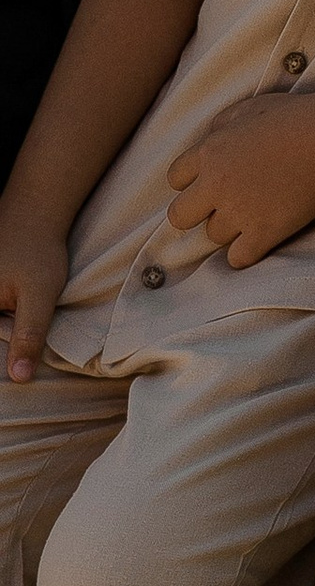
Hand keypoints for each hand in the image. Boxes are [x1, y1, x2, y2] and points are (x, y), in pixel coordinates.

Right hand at [0, 207, 69, 382]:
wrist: (36, 208)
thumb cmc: (38, 250)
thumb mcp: (39, 296)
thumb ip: (28, 336)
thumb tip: (20, 377)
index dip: (0, 359)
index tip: (12, 354)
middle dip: (3, 339)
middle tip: (21, 352)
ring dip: (5, 330)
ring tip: (20, 328)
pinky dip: (3, 317)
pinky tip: (12, 316)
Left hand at [165, 89, 314, 267]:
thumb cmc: (294, 119)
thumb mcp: (250, 109)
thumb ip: (221, 126)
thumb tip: (210, 139)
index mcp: (210, 152)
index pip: (174, 179)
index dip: (191, 182)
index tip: (210, 182)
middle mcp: (216, 184)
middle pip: (179, 216)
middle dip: (196, 213)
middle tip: (219, 208)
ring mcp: (239, 211)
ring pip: (213, 236)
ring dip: (229, 229)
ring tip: (253, 215)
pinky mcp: (264, 232)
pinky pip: (238, 258)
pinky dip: (247, 252)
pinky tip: (259, 238)